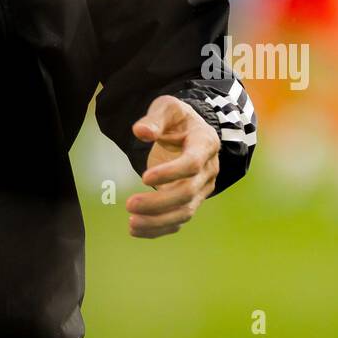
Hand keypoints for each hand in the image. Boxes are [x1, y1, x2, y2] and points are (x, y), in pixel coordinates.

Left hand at [126, 95, 219, 237]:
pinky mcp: (192, 201)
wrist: (190, 131)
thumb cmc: (177, 118)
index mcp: (205, 143)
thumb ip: (155, 118)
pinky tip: (137, 230)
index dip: (170, 173)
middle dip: (159, 202)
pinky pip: (178, 219)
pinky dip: (159, 228)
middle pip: (188, 192)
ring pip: (185, 211)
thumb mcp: (167, 108)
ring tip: (131, 223)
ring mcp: (202, 188)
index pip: (192, 164)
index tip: (143, 177)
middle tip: (129, 204)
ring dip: (158, 221)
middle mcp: (208, 169)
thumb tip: (140, 132)